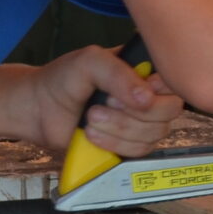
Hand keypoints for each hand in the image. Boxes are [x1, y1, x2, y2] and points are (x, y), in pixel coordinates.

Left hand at [16, 44, 182, 160]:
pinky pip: (140, 151)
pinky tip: (92, 134)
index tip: (132, 91)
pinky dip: (115, 143)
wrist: (38, 108)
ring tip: (91, 117)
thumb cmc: (63, 79)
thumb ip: (118, 73)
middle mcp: (147, 95)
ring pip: (155, 133)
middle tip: (103, 103)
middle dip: (134, 112)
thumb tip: (147, 98)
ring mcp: (140, 122)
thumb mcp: (90, 62)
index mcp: (143, 69)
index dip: (157, 89)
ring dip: (120, 128)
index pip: (174, 80)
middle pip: (169, 110)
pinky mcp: (129, 145)